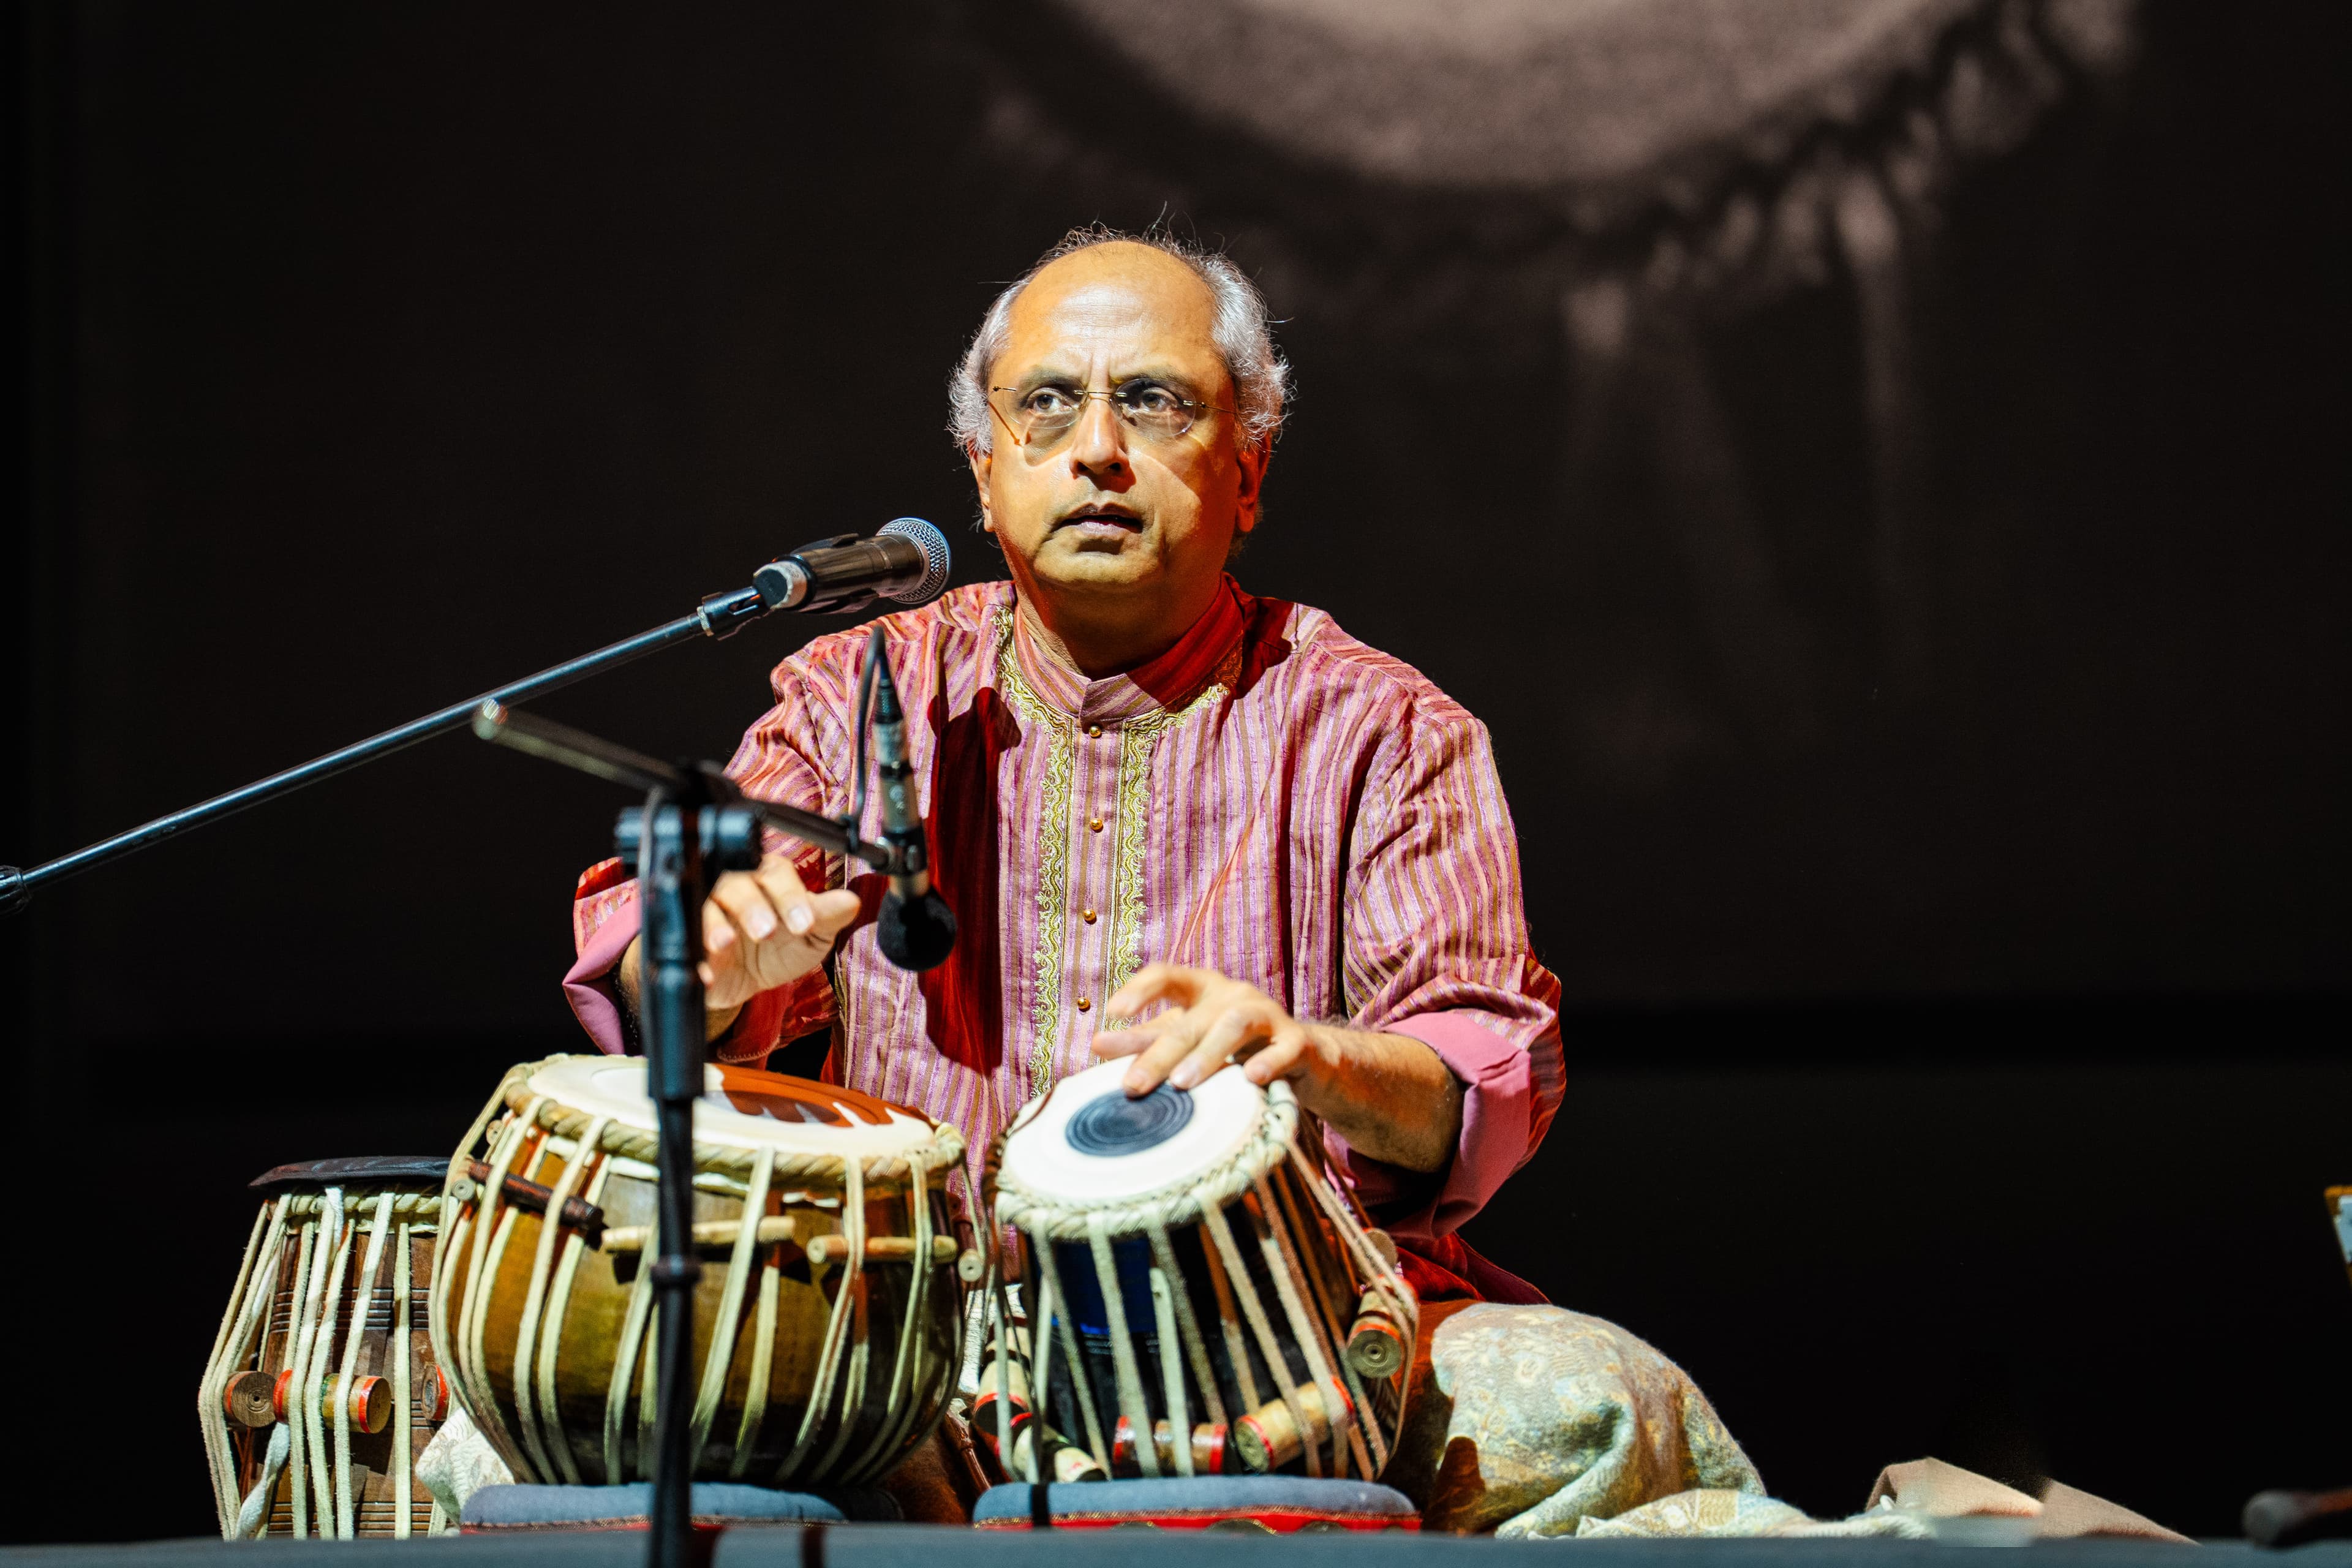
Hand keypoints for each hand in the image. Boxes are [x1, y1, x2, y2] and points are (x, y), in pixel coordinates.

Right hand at [620, 852, 862, 1032]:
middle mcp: (733, 885)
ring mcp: (703, 908)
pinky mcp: (682, 936)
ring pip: (702, 904)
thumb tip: (851, 902)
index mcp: (767, 876)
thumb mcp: (808, 936)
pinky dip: (693, 957)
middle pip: (736, 882)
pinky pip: (680, 939)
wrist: (742, 981)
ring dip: (714, 923)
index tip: (804, 924)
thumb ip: (826, 917)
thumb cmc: (779, 947)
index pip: (776, 874)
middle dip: (752, 906)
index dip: (790, 897)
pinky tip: (705, 971)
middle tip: (766, 932)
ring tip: (726, 943)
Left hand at [1092, 963, 1319, 1096]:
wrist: (1306, 1059)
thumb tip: (1096, 1044)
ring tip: (1182, 1084)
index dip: (1140, 989)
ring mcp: (1268, 1015)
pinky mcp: (1297, 1043)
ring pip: (1234, 1026)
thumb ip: (1147, 1041)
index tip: (1113, 1011)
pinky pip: (1284, 1050)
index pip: (1167, 976)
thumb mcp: (1189, 1040)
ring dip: (1206, 1054)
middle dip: (1160, 1053)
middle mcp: (1234, 995)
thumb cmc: (1236, 1047)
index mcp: (1203, 990)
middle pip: (1192, 1020)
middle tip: (1132, 1085)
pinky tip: (1251, 1078)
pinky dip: (1269, 1062)